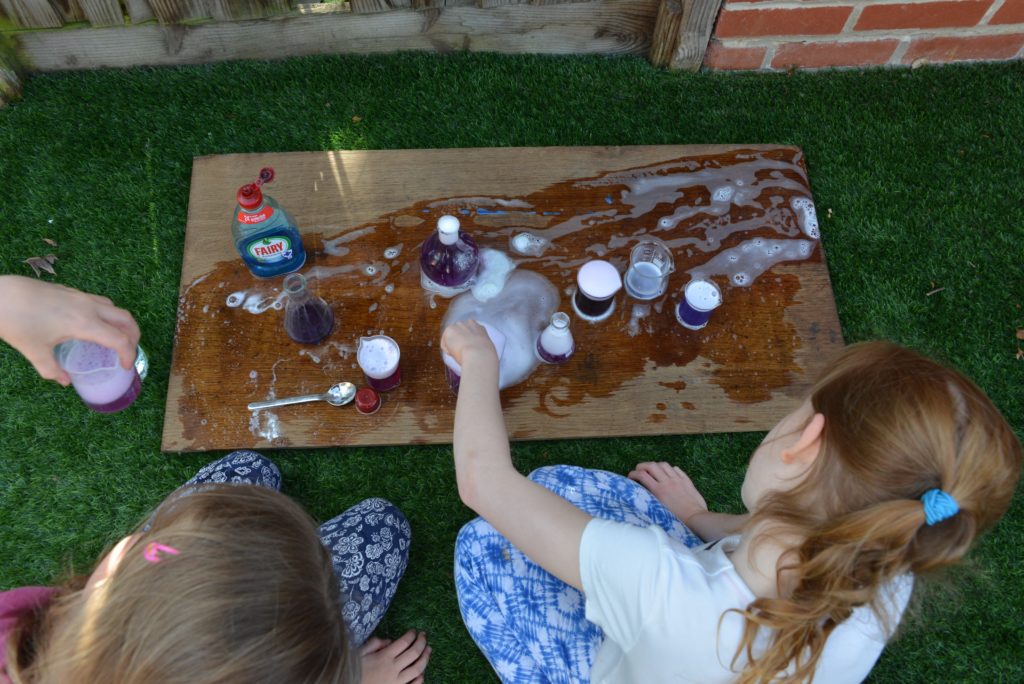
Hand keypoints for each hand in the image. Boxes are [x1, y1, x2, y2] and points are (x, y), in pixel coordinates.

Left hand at [0, 276, 139, 384]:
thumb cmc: (17, 322)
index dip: (128, 355)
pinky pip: (98, 302)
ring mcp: (79, 296)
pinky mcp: (70, 290)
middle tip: (128, 351)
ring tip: (113, 337)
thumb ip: (52, 369)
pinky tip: (89, 324)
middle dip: (133, 336)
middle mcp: (88, 307)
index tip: (124, 367)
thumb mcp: (34, 351)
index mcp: (84, 324)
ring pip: (113, 307)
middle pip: (126, 319)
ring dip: (121, 322)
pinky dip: (105, 314)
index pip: (119, 340)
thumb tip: (64, 381)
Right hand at [359, 630, 430, 683]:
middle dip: (422, 642)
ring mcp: (397, 682)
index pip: (404, 642)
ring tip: (429, 650)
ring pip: (417, 669)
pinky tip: (422, 672)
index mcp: (384, 657)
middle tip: (424, 636)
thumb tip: (389, 641)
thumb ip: (374, 643)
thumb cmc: (354, 670)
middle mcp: (393, 669)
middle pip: (414, 653)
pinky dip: (420, 678)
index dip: (412, 634)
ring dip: (425, 658)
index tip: (414, 631)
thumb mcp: (360, 653)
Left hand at [440, 319, 497, 368]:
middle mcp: (469, 323)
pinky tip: (455, 354)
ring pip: (450, 338)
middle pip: (459, 334)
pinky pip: (444, 344)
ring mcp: (459, 325)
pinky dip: (447, 351)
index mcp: (480, 328)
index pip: (469, 332)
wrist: (479, 356)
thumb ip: (479, 346)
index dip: (466, 342)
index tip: (467, 350)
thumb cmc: (485, 357)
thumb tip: (474, 351)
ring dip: (452, 346)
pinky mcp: (449, 329)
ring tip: (460, 355)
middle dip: (458, 342)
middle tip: (461, 354)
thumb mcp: (486, 349)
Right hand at [628, 461, 707, 524]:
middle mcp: (667, 482)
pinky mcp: (686, 480)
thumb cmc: (677, 519)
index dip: (633, 473)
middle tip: (639, 470)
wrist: (695, 518)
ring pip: (664, 465)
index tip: (630, 476)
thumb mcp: (659, 510)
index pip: (642, 475)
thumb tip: (645, 492)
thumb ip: (652, 498)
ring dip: (656, 465)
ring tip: (653, 470)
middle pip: (652, 465)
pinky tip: (668, 473)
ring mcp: (678, 479)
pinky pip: (676, 469)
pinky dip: (670, 469)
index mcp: (659, 490)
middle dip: (642, 465)